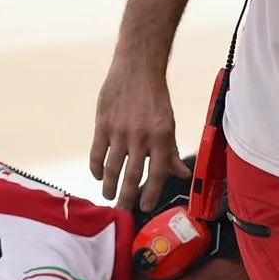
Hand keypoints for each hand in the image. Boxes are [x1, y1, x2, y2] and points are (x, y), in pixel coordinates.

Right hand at [91, 58, 187, 211]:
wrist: (136, 69)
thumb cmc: (155, 97)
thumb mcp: (169, 124)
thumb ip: (171, 151)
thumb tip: (181, 174)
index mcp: (161, 138)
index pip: (158, 173)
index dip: (152, 193)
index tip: (145, 206)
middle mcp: (140, 137)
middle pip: (133, 175)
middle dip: (127, 196)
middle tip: (123, 210)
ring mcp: (119, 131)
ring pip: (113, 166)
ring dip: (110, 185)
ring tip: (109, 197)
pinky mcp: (102, 123)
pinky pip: (97, 151)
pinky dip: (96, 167)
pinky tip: (97, 176)